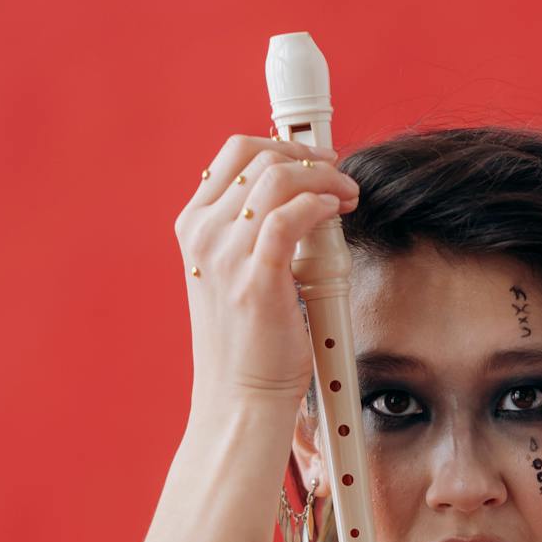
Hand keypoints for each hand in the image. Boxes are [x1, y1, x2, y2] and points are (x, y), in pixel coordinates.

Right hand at [173, 132, 359, 404]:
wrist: (239, 397)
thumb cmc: (247, 342)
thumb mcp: (235, 273)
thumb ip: (254, 231)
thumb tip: (301, 195)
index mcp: (194, 226)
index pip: (236, 153)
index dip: (283, 144)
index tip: (316, 158)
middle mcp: (204, 234)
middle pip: (260, 157)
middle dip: (311, 158)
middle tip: (340, 177)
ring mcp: (225, 255)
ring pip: (278, 179)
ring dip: (324, 178)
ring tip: (347, 196)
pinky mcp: (255, 279)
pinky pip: (291, 217)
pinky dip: (320, 203)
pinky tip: (335, 212)